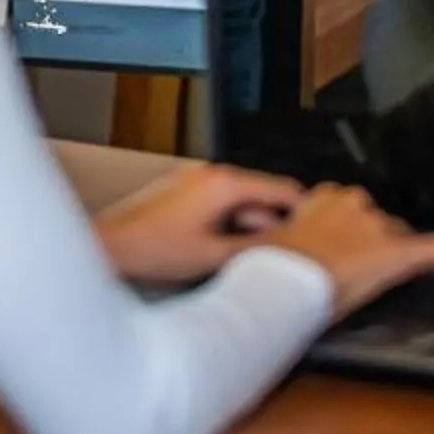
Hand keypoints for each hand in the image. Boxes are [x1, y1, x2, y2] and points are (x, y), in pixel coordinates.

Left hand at [96, 161, 304, 285]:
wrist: (111, 247)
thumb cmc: (153, 250)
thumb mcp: (214, 257)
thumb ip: (256, 251)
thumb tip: (286, 252)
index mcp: (223, 183)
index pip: (280, 189)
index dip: (304, 210)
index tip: (322, 226)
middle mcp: (211, 175)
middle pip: (261, 196)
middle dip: (272, 225)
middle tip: (282, 254)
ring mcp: (196, 181)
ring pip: (241, 203)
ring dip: (249, 228)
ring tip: (246, 258)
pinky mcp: (185, 193)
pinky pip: (221, 205)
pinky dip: (230, 224)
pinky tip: (223, 251)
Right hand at [260, 182, 433, 321]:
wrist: (286, 279)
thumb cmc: (268, 263)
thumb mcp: (260, 241)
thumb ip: (262, 228)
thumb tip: (239, 220)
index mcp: (320, 201)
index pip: (342, 206)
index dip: (343, 228)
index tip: (338, 245)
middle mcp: (352, 205)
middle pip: (373, 219)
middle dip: (371, 237)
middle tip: (360, 264)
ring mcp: (377, 229)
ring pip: (396, 235)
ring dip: (395, 249)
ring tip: (395, 269)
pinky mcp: (397, 254)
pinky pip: (430, 250)